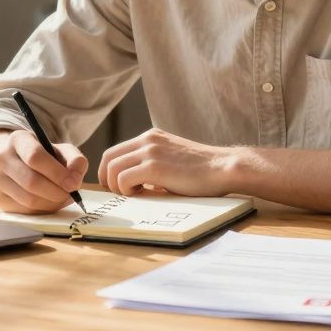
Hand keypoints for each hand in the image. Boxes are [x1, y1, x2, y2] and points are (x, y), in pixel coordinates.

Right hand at [0, 129, 87, 213]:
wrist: (20, 165)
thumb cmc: (46, 158)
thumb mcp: (62, 152)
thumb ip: (75, 160)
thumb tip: (74, 179)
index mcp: (18, 139)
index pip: (35, 156)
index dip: (57, 173)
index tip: (73, 184)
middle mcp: (1, 158)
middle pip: (31, 181)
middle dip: (56, 192)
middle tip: (71, 195)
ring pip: (28, 199)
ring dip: (51, 203)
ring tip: (62, 198)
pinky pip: (24, 210)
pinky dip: (42, 210)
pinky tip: (49, 202)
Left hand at [98, 128, 236, 196]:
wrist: (222, 168)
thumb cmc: (202, 171)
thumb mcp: (171, 158)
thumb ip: (152, 163)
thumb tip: (133, 181)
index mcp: (151, 137)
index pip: (114, 151)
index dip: (109, 171)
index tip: (116, 187)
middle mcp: (147, 140)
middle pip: (108, 158)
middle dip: (107, 180)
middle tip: (120, 194)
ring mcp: (150, 151)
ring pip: (113, 168)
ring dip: (117, 186)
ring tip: (135, 194)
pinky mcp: (155, 166)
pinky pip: (124, 178)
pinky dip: (127, 190)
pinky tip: (142, 194)